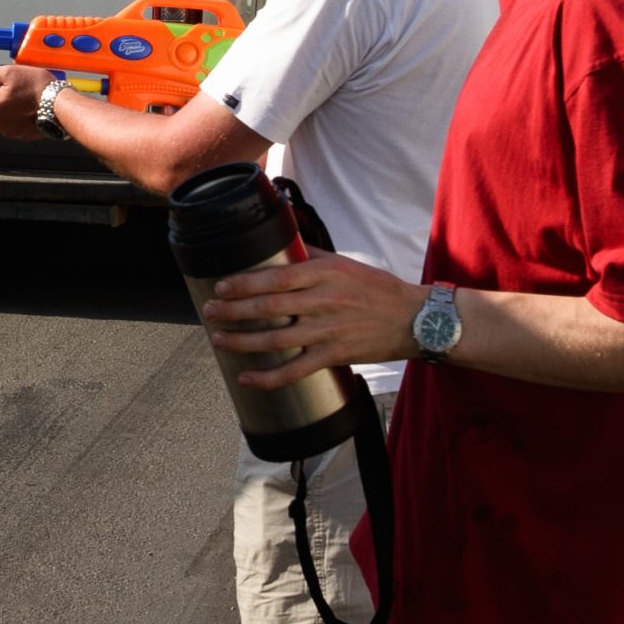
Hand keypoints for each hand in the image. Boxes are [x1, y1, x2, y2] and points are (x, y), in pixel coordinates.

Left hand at [0, 63, 49, 139]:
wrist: (59, 106)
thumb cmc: (36, 88)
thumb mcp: (9, 72)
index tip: (4, 76)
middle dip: (0, 91)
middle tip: (19, 84)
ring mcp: (9, 131)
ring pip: (3, 111)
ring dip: (10, 103)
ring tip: (26, 95)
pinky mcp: (21, 134)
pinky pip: (14, 120)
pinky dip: (19, 113)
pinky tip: (30, 105)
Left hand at [201, 254, 422, 388]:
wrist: (413, 320)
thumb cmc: (378, 289)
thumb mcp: (346, 264)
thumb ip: (312, 256)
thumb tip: (282, 246)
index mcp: (324, 274)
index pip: (275, 278)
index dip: (244, 284)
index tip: (220, 287)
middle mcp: (324, 301)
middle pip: (269, 307)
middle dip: (233, 311)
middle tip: (209, 312)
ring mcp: (328, 331)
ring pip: (276, 339)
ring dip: (242, 341)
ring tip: (219, 339)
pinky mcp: (334, 356)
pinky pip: (295, 370)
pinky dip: (268, 377)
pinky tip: (247, 377)